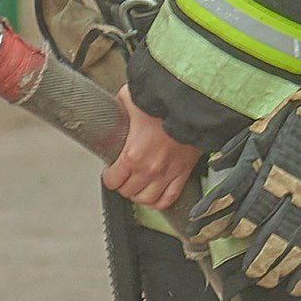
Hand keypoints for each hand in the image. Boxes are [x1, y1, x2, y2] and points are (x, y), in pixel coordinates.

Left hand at [101, 89, 202, 212]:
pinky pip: (169, 198)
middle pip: (128, 192)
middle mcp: (148, 169)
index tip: (111, 172)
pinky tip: (155, 196)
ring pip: (147, 200)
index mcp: (132, 155)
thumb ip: (118, 107)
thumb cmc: (164, 102)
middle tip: (124, 177)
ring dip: (140, 196)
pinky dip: (160, 202)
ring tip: (138, 187)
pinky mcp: (183, 174)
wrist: (191, 105)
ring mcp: (166, 174)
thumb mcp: (130, 98)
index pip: (112, 181)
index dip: (109, 177)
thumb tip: (112, 107)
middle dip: (123, 185)